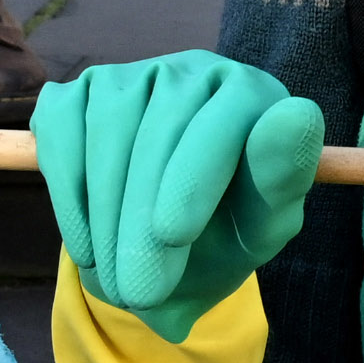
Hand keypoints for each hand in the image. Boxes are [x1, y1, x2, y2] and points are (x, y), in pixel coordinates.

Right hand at [38, 51, 324, 340]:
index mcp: (253, 95)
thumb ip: (283, 178)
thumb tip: (299, 115)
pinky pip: (64, 128)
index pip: (226, 119)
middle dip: (142, 221)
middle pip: (161, 131)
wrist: (165, 252)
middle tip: (140, 291)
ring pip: (110, 128)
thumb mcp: (262, 225)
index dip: (194, 176)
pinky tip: (84, 244)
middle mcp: (198, 71)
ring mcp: (138, 74)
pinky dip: (68, 192)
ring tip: (116, 282)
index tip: (174, 234)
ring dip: (106, 215)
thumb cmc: (228, 232)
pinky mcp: (83, 90)